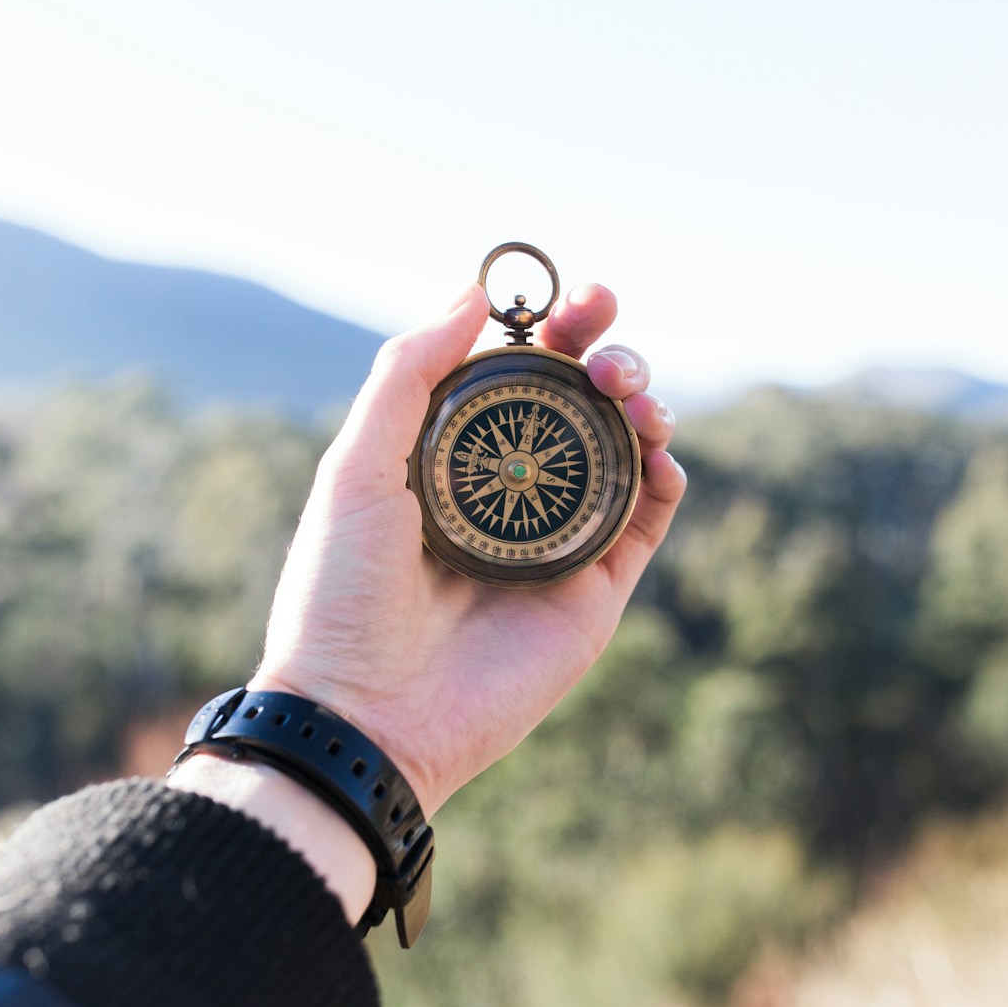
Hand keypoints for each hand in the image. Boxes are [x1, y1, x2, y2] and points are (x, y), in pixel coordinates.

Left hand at [252, 281, 685, 813]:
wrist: (366, 714)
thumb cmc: (342, 593)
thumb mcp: (357, 466)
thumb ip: (410, 374)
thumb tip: (472, 292)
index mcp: (450, 458)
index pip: (515, 375)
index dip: (550, 328)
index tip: (570, 297)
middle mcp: (508, 492)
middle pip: (579, 402)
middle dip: (604, 351)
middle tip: (605, 334)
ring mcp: (556, 540)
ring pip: (623, 450)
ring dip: (640, 401)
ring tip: (628, 388)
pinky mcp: (594, 591)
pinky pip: (647, 520)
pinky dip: (665, 474)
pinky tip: (656, 446)